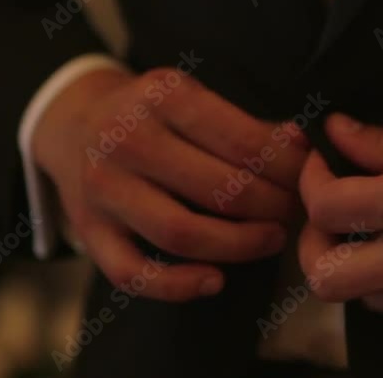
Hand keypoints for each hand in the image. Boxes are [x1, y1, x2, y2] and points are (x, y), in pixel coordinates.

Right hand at [33, 67, 308, 300]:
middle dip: (273, 207)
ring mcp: (103, 187)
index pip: (242, 140)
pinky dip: (178, 286)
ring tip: (272, 239)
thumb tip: (301, 148)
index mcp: (162, 95)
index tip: (310, 178)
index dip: (287, 167)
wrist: (72, 122)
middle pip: (220, 189)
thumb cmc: (152, 114)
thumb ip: (247, 125)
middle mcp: (128, 139)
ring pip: (181, 233)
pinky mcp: (89, 230)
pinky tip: (216, 281)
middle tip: (295, 212)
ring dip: (239, 246)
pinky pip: (133, 273)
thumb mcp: (191, 98)